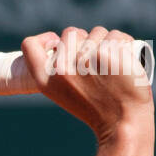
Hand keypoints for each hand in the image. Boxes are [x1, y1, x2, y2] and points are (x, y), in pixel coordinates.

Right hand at [21, 27, 153, 143]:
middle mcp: (60, 69)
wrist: (123, 123)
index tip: (57, 44)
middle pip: (70, 33)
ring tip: (112, 67)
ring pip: (96, 32)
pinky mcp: (106, 53)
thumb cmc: (97, 110)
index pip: (30, 45)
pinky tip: (125, 62)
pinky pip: (116, 36)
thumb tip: (63, 42)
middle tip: (95, 66)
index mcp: (45, 80)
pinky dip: (124, 45)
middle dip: (84, 40)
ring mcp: (83, 59)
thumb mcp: (66, 94)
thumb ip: (60, 70)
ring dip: (106, 43)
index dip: (45, 39)